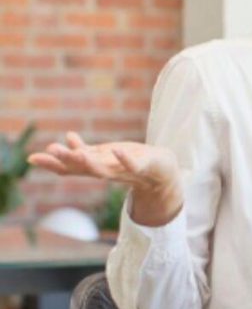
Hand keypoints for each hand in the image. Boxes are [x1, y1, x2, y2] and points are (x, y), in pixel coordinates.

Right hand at [28, 131, 182, 225]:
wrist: (163, 172)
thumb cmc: (131, 161)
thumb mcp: (106, 154)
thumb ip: (86, 149)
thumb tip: (67, 137)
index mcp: (96, 167)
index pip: (70, 168)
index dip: (52, 163)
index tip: (32, 158)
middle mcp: (106, 172)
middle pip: (83, 168)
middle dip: (66, 161)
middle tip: (49, 151)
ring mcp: (124, 171)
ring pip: (103, 170)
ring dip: (90, 163)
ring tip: (77, 154)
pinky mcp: (143, 167)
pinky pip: (133, 165)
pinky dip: (124, 159)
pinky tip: (116, 150)